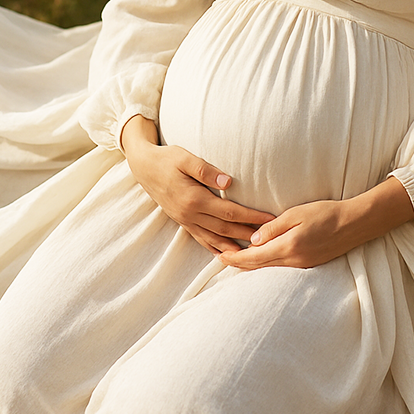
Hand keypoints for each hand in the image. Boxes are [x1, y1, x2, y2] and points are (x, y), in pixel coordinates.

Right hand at [120, 116, 273, 254]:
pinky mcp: (183, 222)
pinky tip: (228, 255)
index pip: (229, 212)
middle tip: (270, 238)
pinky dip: (216, 249)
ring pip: (215, 239)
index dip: (251, 216)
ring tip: (255, 252)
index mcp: (194, 200)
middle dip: (249, 234)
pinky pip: (202, 240)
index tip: (270, 219)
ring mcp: (186, 221)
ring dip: (235, 247)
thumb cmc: (167, 159)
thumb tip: (228, 182)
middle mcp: (190, 215)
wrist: (144, 168)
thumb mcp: (184, 158)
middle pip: (225, 229)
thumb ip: (205, 170)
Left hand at [219, 177, 413, 270]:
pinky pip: (281, 267)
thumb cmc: (326, 213)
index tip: (218, 255)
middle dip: (238, 264)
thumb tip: (252, 240)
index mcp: (288, 248)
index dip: (233, 259)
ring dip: (251, 265)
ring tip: (235, 258)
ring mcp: (302, 265)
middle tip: (220, 257)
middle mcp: (293, 261)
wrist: (355, 224)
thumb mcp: (296, 214)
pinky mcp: (309, 264)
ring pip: (269, 269)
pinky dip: (266, 264)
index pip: (253, 258)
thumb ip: (272, 228)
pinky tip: (261, 257)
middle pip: (258, 267)